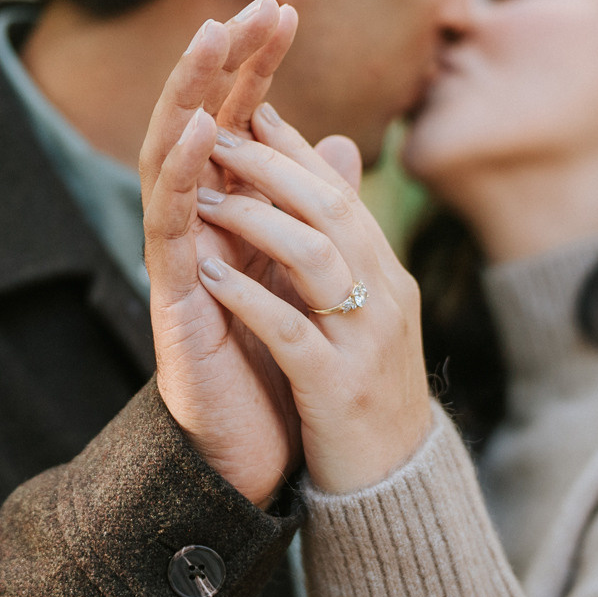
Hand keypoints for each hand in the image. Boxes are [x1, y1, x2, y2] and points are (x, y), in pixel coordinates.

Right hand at [141, 0, 301, 507]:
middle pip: (198, 123)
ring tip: (210, 43)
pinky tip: (198, 132)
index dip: (255, 65)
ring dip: (189, 97)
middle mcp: (198, 222)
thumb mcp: (308, 268)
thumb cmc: (276, 359)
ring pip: (170, 158)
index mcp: (231, 211)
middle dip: (218, 63)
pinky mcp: (174, 292)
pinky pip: (168, 222)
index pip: (238, 121)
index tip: (282, 7)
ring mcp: (181, 253)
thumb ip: (317, 206)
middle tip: (247, 6)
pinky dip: (180, 172)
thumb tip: (344, 143)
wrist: (260, 448)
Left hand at [191, 103, 433, 494]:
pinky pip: (291, 331)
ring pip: (315, 257)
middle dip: (269, 167)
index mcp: (386, 275)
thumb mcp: (364, 313)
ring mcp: (364, 343)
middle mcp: (384, 297)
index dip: (293, 149)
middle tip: (215, 136)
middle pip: (329, 209)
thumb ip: (343, 245)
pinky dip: (249, 298)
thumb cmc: (367, 394)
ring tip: (203, 199)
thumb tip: (331, 163)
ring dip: (256, 220)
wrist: (394, 486)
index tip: (246, 109)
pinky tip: (209, 276)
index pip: (340, 194)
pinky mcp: (337, 389)